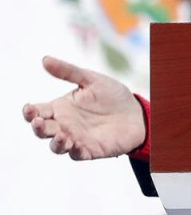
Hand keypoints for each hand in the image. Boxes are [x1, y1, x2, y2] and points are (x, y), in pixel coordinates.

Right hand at [20, 56, 145, 160]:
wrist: (137, 113)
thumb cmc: (112, 95)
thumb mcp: (92, 80)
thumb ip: (68, 72)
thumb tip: (44, 59)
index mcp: (60, 108)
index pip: (37, 111)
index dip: (29, 112)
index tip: (29, 108)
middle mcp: (64, 125)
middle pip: (43, 130)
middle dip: (38, 127)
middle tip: (39, 121)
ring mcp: (76, 138)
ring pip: (56, 146)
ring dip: (56, 143)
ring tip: (61, 136)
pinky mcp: (90, 150)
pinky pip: (77, 154)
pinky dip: (74, 151)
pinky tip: (76, 145)